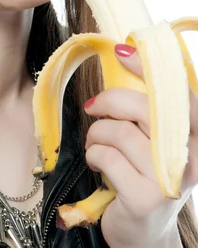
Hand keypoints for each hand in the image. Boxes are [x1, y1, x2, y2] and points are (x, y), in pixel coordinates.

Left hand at [83, 43, 197, 247]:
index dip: (150, 68)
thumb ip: (149, 113)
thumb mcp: (155, 143)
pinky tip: (96, 162)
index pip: (178, 93)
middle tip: (94, 107)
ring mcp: (168, 179)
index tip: (123, 51)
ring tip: (95, 143)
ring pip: (119, 132)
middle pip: (144, 108)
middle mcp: (190, 157)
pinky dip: (93, 154)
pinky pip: (107, 157)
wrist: (143, 234)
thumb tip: (123, 61)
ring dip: (97, 134)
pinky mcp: (144, 197)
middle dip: (110, 101)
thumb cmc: (144, 177)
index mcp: (195, 137)